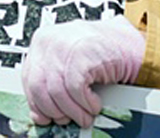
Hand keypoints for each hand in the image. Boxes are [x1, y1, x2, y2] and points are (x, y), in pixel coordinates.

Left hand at [21, 15, 144, 127]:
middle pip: (38, 86)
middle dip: (52, 109)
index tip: (43, 115)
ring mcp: (65, 45)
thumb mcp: (68, 63)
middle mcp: (50, 40)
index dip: (36, 102)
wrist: (131, 44)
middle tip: (65, 119)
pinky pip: (76, 90)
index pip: (28, 77)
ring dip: (72, 111)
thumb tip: (38, 112)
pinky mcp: (83, 54)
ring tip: (84, 116)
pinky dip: (86, 103)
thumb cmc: (101, 54)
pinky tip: (94, 104)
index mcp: (43, 41)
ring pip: (56, 91)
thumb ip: (51, 80)